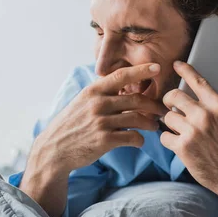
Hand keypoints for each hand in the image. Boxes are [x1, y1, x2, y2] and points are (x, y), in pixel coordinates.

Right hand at [33, 62, 165, 173]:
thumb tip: (126, 84)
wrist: (54, 149)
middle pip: (136, 99)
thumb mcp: (83, 102)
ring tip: (155, 126)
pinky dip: (140, 140)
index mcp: (94, 91)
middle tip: (163, 109)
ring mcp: (101, 122)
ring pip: (138, 119)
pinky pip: (132, 137)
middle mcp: (98, 104)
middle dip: (154, 105)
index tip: (157, 67)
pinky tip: (139, 140)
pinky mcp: (104, 140)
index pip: (121, 75)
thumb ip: (102, 93)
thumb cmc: (72, 124)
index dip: (141, 70)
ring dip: (151, 124)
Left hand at [160, 61, 217, 205]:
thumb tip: (195, 101)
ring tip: (179, 131)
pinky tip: (178, 145)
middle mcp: (205, 115)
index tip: (176, 64)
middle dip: (169, 100)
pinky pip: (164, 136)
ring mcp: (192, 131)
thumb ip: (214, 110)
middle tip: (170, 107)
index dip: (185, 71)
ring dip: (170, 123)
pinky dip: (168, 140)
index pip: (198, 82)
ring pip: (167, 116)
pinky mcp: (183, 148)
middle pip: (174, 96)